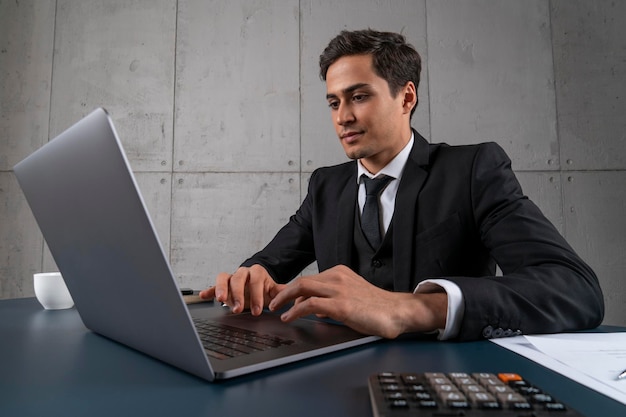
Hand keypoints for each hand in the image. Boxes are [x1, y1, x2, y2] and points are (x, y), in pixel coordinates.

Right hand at [199, 264, 284, 315]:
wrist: (256, 284)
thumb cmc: (264, 288)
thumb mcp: (273, 290)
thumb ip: (281, 292)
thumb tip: (292, 294)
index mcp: (257, 272)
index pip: (256, 281)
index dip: (256, 296)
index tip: (257, 310)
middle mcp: (243, 272)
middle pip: (238, 279)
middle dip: (238, 294)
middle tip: (238, 309)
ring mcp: (231, 278)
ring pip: (224, 278)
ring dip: (221, 289)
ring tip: (220, 300)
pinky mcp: (222, 285)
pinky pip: (214, 285)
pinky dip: (209, 290)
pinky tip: (203, 295)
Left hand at [268, 265, 447, 338]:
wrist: (398, 312)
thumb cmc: (376, 307)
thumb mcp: (350, 297)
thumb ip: (331, 299)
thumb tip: (312, 308)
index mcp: (339, 273)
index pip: (309, 279)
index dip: (292, 289)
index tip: (281, 298)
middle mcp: (337, 277)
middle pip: (302, 281)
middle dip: (283, 292)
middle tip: (272, 303)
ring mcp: (339, 290)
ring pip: (302, 288)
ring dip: (284, 300)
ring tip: (275, 310)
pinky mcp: (341, 305)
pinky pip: (310, 304)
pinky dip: (295, 311)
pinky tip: (289, 318)